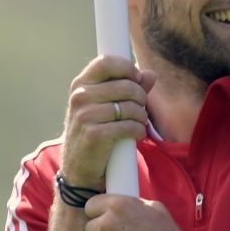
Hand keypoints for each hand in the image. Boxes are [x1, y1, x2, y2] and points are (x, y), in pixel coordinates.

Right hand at [60, 55, 155, 189]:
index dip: (128, 69)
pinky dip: (138, 131)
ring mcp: (85, 115)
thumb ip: (130, 88)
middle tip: (139, 111)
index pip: (107, 61)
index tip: (136, 81)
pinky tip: (135, 135)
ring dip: (141, 117)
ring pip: (131, 107)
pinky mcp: (94, 135)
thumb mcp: (107, 106)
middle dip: (141, 99)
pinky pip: (129, 126)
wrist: (80, 169)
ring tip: (137, 124)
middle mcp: (80, 96)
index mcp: (81, 84)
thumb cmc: (96, 132)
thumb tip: (150, 74)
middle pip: (127, 85)